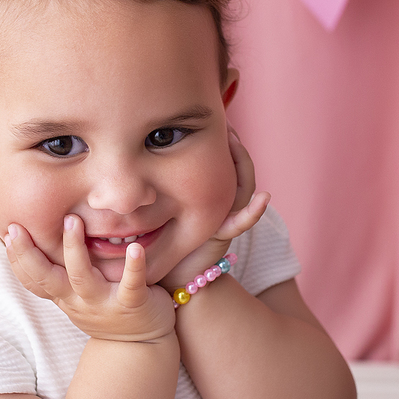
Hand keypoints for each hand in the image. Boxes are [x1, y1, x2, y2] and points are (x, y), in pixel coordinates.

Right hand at [4, 215, 176, 341]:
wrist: (143, 346)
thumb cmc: (109, 309)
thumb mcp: (79, 295)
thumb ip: (64, 272)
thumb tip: (45, 237)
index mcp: (65, 296)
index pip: (33, 279)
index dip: (17, 258)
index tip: (8, 230)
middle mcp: (78, 301)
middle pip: (46, 278)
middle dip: (30, 254)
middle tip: (18, 227)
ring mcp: (104, 304)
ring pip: (82, 278)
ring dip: (74, 249)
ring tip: (73, 221)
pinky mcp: (132, 305)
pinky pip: (131, 285)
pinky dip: (134, 267)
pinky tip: (135, 248)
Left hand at [160, 128, 270, 290]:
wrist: (166, 274)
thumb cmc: (154, 236)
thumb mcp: (151, 200)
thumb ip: (149, 178)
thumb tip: (134, 145)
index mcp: (208, 194)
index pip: (224, 162)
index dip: (225, 143)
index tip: (218, 123)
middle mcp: (221, 204)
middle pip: (239, 171)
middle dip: (236, 149)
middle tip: (228, 127)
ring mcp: (225, 218)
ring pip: (243, 189)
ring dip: (243, 166)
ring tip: (235, 143)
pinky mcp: (222, 235)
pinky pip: (241, 222)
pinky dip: (253, 212)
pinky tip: (264, 199)